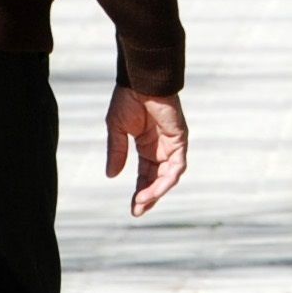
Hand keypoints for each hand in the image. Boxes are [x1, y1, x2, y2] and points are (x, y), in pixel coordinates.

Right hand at [105, 85, 188, 215]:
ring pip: (169, 176)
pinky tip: (154, 189)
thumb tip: (111, 176)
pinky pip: (177, 165)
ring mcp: (172, 144)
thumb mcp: (116, 130)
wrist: (140, 81)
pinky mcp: (180, 140)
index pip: (146, 175)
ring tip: (142, 202)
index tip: (133, 208)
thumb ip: (116, 152)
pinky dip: (167, 179)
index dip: (140, 191)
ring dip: (156, 191)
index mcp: (146, 146)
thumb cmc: (128, 99)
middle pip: (158, 179)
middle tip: (138, 211)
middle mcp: (161, 148)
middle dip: (149, 196)